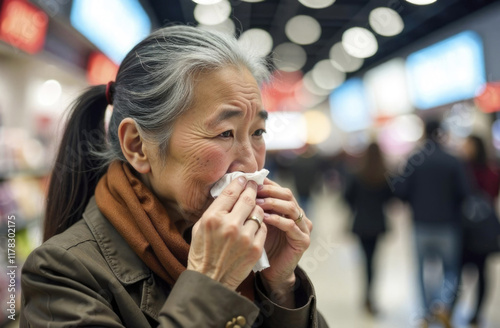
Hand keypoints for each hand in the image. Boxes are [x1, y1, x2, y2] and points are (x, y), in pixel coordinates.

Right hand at [187, 177, 266, 290]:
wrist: (210, 281)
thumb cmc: (202, 252)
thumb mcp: (200, 227)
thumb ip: (214, 209)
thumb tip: (228, 192)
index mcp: (213, 218)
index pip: (231, 192)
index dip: (239, 182)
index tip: (243, 178)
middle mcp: (229, 225)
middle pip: (248, 199)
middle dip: (252, 190)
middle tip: (254, 186)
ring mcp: (244, 237)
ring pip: (258, 213)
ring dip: (256, 209)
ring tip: (252, 210)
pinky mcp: (255, 248)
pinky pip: (263, 228)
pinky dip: (260, 225)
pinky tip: (254, 227)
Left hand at [256, 178, 311, 299]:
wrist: (271, 272)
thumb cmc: (260, 245)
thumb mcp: (256, 222)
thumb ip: (253, 206)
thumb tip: (238, 186)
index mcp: (288, 207)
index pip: (278, 188)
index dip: (265, 184)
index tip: (249, 182)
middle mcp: (298, 214)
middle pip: (287, 194)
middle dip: (269, 191)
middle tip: (253, 190)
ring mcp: (303, 227)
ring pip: (290, 207)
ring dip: (272, 203)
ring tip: (256, 203)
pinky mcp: (303, 240)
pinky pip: (291, 225)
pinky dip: (277, 219)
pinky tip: (263, 218)